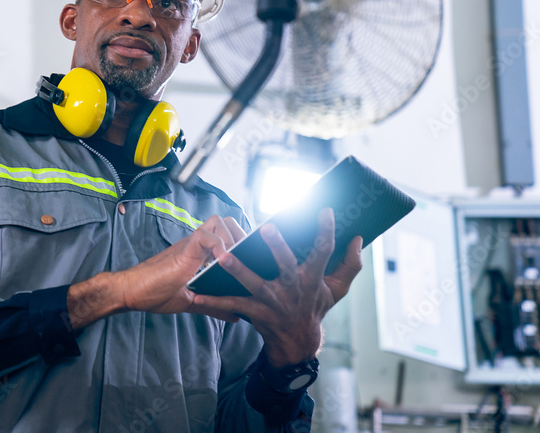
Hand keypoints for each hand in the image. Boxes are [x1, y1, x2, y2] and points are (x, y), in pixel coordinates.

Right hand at [113, 215, 246, 314]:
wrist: (132, 292)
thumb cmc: (155, 293)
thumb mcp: (191, 301)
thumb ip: (213, 305)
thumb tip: (234, 315)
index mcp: (200, 254)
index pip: (226, 234)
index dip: (240, 241)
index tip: (251, 258)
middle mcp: (197, 246)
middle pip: (226, 222)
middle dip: (241, 236)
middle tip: (246, 258)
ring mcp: (190, 245)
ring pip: (218, 223)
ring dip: (231, 239)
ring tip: (234, 260)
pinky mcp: (184, 249)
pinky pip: (205, 236)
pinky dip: (218, 246)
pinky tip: (221, 262)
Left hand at [190, 208, 363, 366]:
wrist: (298, 342)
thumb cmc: (316, 307)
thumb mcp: (338, 290)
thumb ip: (350, 265)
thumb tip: (359, 238)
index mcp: (312, 279)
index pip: (323, 252)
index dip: (326, 232)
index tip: (325, 211)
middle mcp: (292, 288)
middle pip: (286, 266)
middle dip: (277, 247)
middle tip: (267, 227)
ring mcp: (272, 301)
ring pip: (253, 283)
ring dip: (236, 268)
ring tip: (220, 255)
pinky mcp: (254, 311)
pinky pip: (231, 304)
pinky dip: (212, 300)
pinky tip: (195, 293)